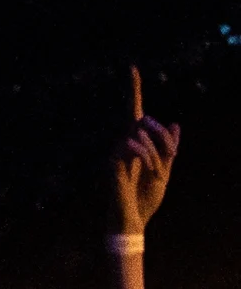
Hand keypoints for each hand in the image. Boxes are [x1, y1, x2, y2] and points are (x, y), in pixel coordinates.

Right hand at [115, 68, 180, 233]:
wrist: (133, 220)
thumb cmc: (146, 199)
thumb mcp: (166, 171)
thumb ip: (169, 148)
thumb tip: (174, 124)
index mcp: (135, 145)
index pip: (134, 112)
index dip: (133, 90)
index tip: (132, 68)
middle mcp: (122, 144)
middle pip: (144, 123)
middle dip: (161, 137)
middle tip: (169, 158)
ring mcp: (116, 152)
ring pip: (141, 135)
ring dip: (157, 153)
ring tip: (158, 173)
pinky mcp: (113, 162)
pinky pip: (135, 147)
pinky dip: (149, 158)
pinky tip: (151, 171)